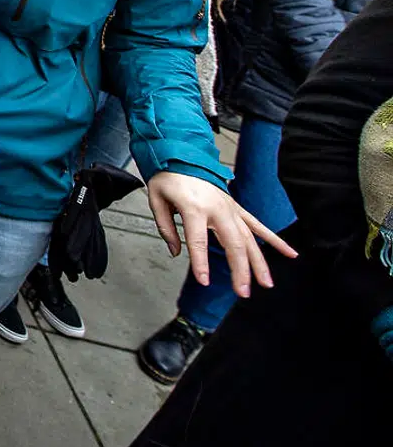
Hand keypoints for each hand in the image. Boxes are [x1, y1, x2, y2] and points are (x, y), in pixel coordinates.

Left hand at [146, 171, 296, 297]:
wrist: (182, 155)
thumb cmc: (169, 177)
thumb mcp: (157, 200)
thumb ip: (166, 228)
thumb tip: (176, 251)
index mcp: (194, 207)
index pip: (198, 241)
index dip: (201, 263)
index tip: (204, 281)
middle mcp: (218, 209)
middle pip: (234, 244)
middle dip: (240, 270)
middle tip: (242, 291)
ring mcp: (231, 209)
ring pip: (250, 239)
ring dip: (259, 262)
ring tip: (266, 283)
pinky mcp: (237, 208)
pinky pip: (259, 226)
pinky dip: (275, 240)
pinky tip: (289, 253)